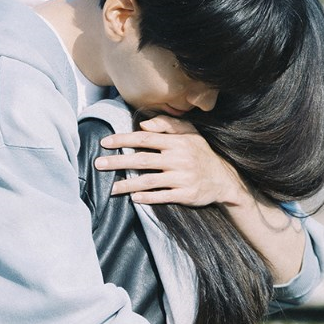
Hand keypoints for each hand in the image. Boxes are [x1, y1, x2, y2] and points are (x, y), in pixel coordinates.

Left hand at [96, 115, 246, 206]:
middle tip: (98, 164)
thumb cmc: (202, 154)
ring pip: (149, 181)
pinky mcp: (186, 195)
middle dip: (118, 162)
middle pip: (142, 160)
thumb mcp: (191, 133)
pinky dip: (147, 198)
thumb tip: (143, 125)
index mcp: (177, 142)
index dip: (123, 140)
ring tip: (111, 188)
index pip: (144, 139)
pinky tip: (133, 198)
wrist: (225, 180)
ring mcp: (182, 178)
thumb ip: (168, 125)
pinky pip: (162, 197)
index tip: (105, 142)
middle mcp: (178, 159)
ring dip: (127, 185)